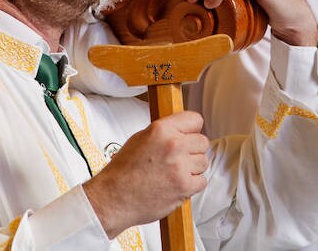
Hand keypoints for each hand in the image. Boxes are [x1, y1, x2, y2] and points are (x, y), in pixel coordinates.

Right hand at [82, 111, 208, 238]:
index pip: (195, 119)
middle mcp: (173, 145)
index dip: (192, 129)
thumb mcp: (140, 138)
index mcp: (161, 129)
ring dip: (193, 168)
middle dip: (193, 150)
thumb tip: (182, 130)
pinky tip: (177, 184)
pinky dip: (192, 185)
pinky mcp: (184, 186)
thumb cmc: (124, 171)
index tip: (189, 135)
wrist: (114, 198)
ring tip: (175, 172)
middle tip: (179, 158)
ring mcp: (180, 166)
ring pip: (204, 162)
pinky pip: (202, 181)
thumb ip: (164, 132)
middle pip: (202, 142)